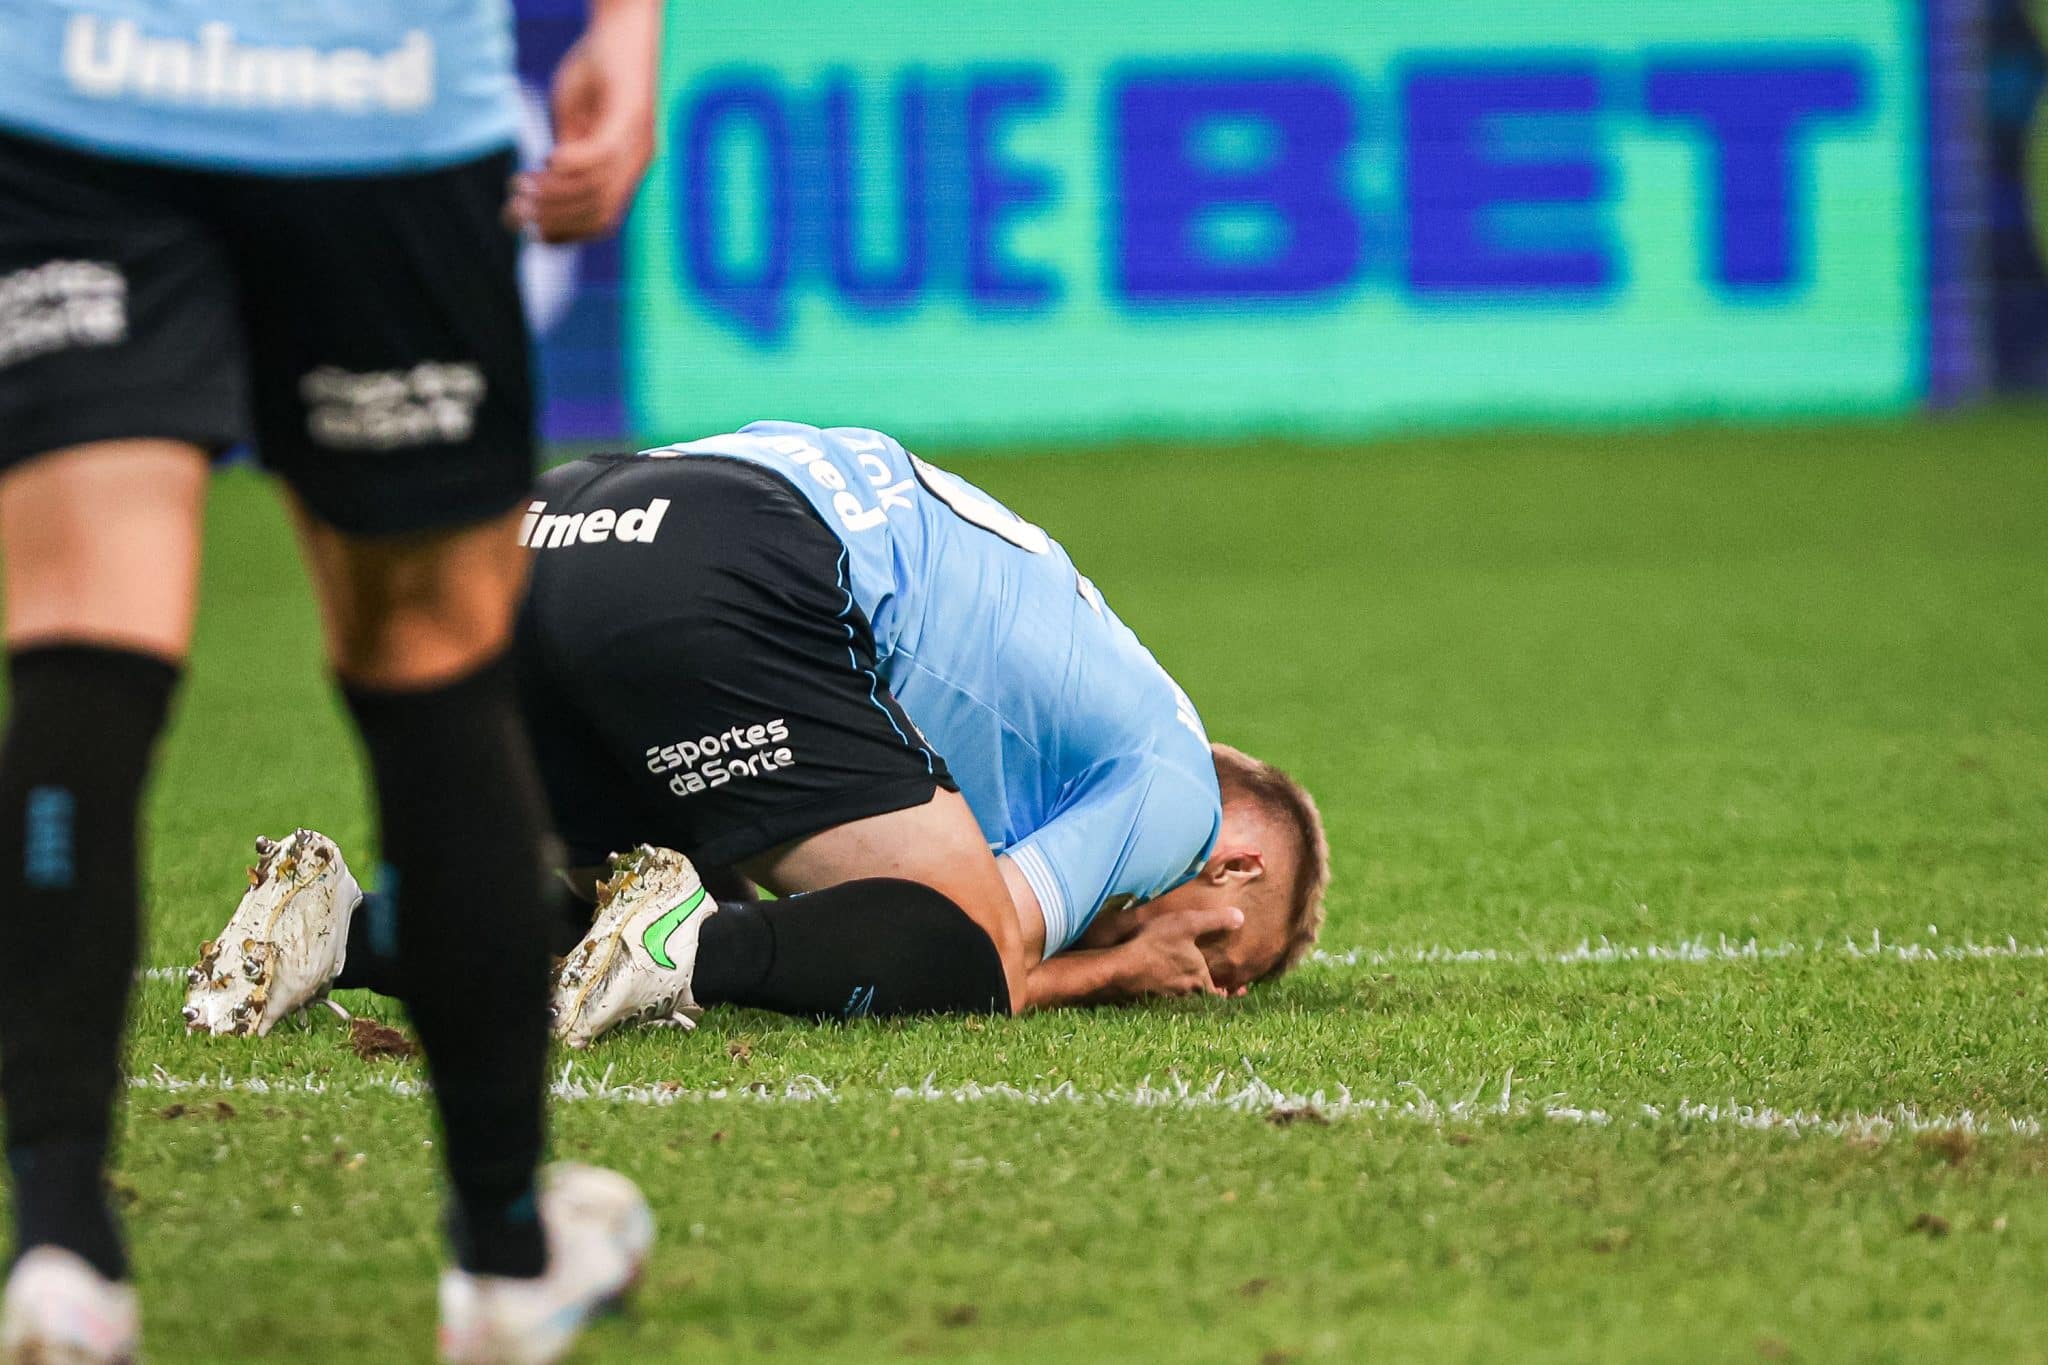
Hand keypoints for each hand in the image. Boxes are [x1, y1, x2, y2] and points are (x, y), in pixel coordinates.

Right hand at [509, 2, 660, 242]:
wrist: (625, 24)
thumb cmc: (598, 72)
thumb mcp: (576, 120)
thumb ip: (568, 154)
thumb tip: (546, 187)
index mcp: (625, 170)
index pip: (600, 221)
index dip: (567, 235)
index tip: (530, 235)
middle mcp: (636, 163)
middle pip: (598, 213)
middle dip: (554, 221)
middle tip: (514, 214)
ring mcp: (636, 142)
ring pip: (597, 188)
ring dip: (555, 193)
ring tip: (521, 187)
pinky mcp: (630, 114)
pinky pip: (603, 152)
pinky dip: (574, 163)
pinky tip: (548, 159)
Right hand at [1116, 906, 1244, 998]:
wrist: (1122, 966)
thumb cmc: (1157, 943)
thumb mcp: (1188, 924)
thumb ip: (1215, 921)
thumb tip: (1241, 918)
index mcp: (1199, 978)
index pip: (1219, 992)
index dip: (1229, 992)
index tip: (1239, 993)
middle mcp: (1185, 992)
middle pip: (1201, 996)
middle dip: (1209, 992)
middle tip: (1217, 990)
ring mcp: (1165, 997)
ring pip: (1182, 996)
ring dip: (1188, 992)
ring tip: (1188, 984)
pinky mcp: (1148, 998)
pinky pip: (1164, 997)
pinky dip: (1168, 992)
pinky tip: (1162, 984)